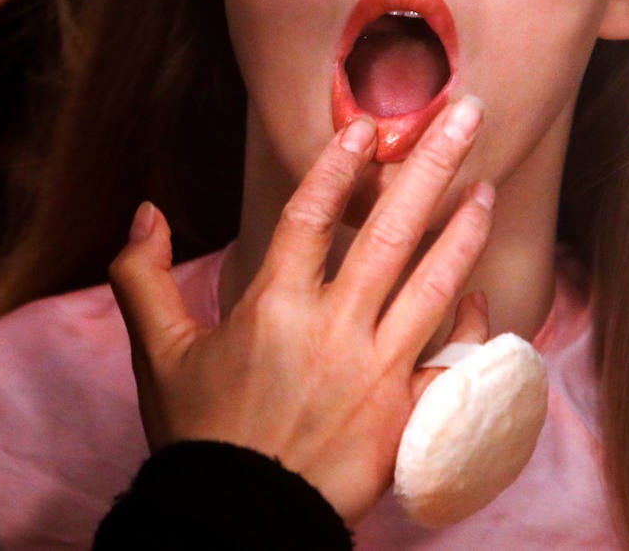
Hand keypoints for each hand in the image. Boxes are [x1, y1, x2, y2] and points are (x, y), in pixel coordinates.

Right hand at [108, 97, 494, 524]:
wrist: (239, 519)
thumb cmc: (201, 434)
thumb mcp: (159, 353)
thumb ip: (143, 278)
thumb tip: (145, 212)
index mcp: (273, 307)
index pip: (310, 216)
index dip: (338, 166)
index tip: (367, 126)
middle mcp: (334, 329)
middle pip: (389, 233)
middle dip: (429, 168)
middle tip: (466, 117)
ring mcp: (378, 372)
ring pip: (433, 287)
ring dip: (463, 232)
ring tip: (485, 186)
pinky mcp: (407, 415)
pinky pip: (453, 364)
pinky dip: (472, 329)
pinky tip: (480, 296)